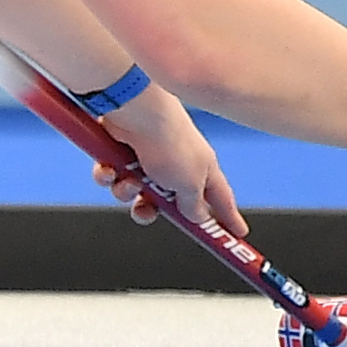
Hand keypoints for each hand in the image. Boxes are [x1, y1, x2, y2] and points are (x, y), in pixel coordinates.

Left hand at [91, 85, 243, 234]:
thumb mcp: (189, 183)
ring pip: (135, 192)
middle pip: (169, 202)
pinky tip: (109, 169)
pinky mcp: (121, 151)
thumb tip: (197, 217)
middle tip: (146, 211)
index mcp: (202, 170)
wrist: (135, 111)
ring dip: (127, 192)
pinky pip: (114, 177)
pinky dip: (109, 176)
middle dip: (152, 210)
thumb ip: (193, 205)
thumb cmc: (169, 141)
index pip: (221, 199)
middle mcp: (176, 164)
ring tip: (128, 181)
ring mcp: (147, 157)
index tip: (237, 234)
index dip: (229, 218)